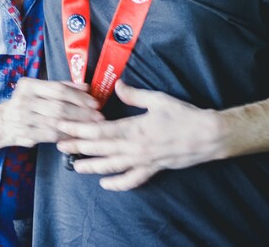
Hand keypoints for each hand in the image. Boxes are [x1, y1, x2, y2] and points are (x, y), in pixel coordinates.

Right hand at [0, 78, 102, 147]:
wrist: (1, 122)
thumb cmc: (24, 103)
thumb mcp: (37, 90)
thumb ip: (61, 87)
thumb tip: (85, 87)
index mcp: (28, 85)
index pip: (58, 89)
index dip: (78, 96)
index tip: (93, 101)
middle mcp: (24, 100)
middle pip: (59, 107)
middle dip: (82, 112)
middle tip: (97, 116)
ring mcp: (24, 118)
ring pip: (57, 122)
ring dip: (77, 125)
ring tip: (91, 126)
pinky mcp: (26, 134)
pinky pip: (51, 135)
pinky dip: (66, 135)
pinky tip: (76, 135)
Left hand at [56, 80, 222, 190]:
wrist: (208, 136)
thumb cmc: (184, 115)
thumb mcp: (158, 99)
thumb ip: (134, 95)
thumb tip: (118, 85)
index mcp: (134, 129)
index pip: (99, 129)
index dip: (78, 128)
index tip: (63, 126)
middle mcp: (135, 148)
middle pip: (100, 148)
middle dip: (78, 147)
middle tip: (59, 146)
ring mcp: (143, 161)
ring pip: (111, 167)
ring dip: (92, 167)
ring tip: (76, 167)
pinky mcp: (153, 169)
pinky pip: (132, 180)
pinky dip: (117, 184)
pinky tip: (105, 183)